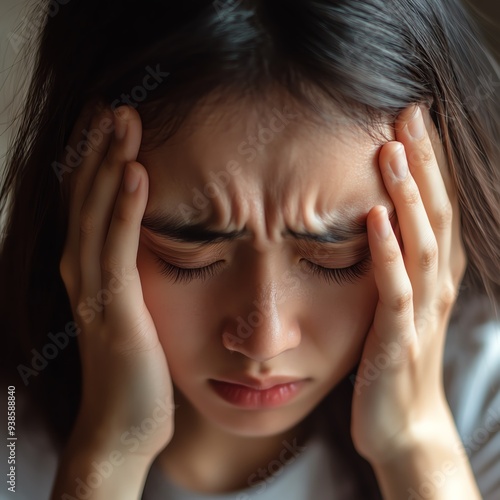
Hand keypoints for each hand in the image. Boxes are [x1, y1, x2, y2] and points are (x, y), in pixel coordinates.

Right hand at [58, 103, 173, 461]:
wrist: (124, 423)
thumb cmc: (136, 365)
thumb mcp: (134, 305)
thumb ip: (134, 270)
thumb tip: (152, 238)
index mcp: (90, 268)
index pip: (90, 201)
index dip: (97, 158)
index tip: (113, 120)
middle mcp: (81, 271)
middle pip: (86, 196)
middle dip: (99, 148)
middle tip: (116, 103)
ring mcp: (93, 289)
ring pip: (98, 214)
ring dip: (111, 164)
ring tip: (124, 121)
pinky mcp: (114, 309)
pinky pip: (118, 249)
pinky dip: (125, 209)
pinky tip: (137, 173)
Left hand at [350, 105, 466, 463]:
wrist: (404, 427)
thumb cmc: (396, 363)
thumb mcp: (399, 305)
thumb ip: (396, 267)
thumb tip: (380, 223)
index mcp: (431, 277)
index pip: (436, 209)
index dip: (430, 164)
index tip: (414, 120)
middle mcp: (433, 286)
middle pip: (435, 214)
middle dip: (423, 163)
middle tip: (409, 113)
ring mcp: (418, 312)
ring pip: (420, 243)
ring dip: (408, 195)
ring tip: (391, 150)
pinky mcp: (396, 339)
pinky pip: (394, 289)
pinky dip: (386, 253)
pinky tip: (375, 221)